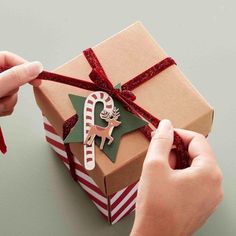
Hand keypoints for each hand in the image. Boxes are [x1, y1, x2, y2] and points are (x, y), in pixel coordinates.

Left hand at [0, 51, 42, 115]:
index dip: (24, 65)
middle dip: (12, 90)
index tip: (37, 75)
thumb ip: (16, 76)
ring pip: (12, 92)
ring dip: (8, 102)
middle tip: (5, 94)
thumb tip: (36, 67)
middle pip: (13, 77)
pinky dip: (6, 108)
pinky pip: (9, 103)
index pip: (9, 58)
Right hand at [130, 120, 222, 235]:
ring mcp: (210, 196)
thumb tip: (166, 125)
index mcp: (209, 173)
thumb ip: (161, 141)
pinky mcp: (202, 203)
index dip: (178, 134)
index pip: (197, 140)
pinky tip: (164, 182)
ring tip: (159, 171)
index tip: (164, 134)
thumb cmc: (156, 206)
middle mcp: (215, 184)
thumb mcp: (154, 165)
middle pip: (197, 154)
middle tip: (158, 155)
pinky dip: (179, 175)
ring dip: (176, 163)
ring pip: (194, 167)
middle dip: (176, 150)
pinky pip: (194, 180)